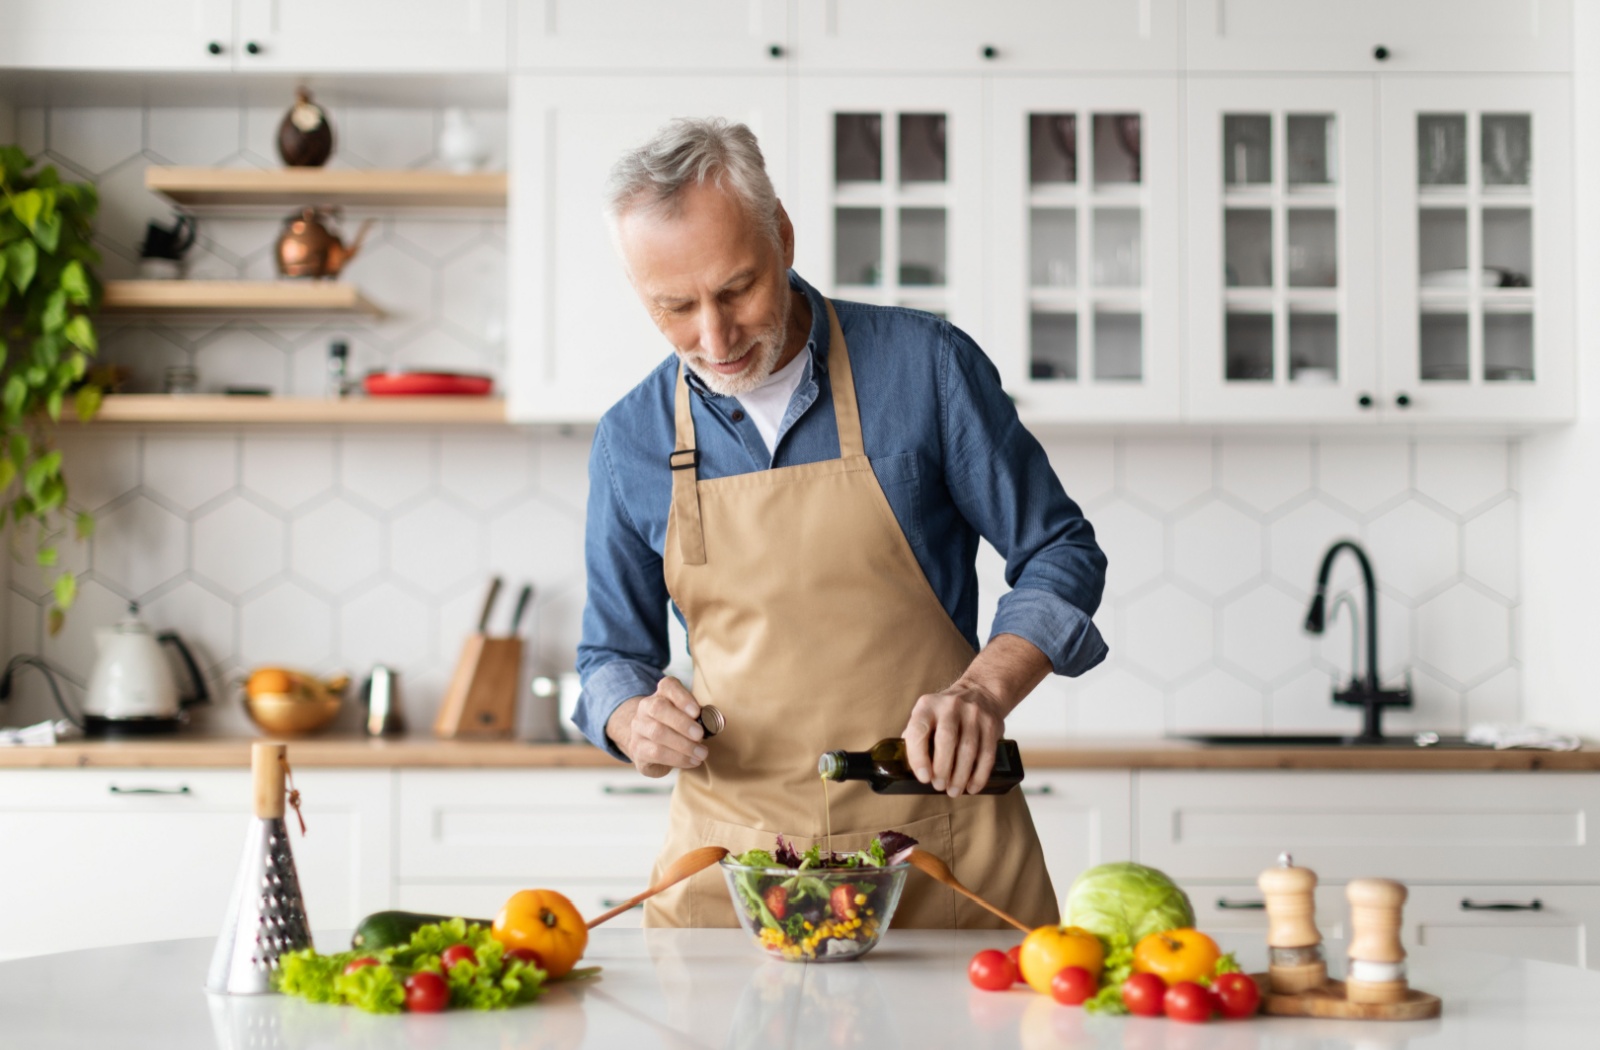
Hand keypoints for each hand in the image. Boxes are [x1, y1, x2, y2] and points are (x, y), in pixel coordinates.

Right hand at [606, 676, 707, 778]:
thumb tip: (718, 722)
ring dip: (683, 745)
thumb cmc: (676, 727)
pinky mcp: (638, 749)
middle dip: (682, 722)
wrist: (648, 744)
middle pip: (658, 708)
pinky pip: (656, 753)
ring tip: (702, 753)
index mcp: (661, 694)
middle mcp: (646, 708)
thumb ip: (703, 717)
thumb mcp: (689, 717)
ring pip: (657, 733)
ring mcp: (639, 728)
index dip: (683, 698)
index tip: (697, 712)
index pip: (668, 686)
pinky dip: (678, 758)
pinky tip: (692, 761)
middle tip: (700, 735)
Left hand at [901, 682, 1005, 796]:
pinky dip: (980, 774)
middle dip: (942, 768)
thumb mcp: (926, 714)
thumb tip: (906, 766)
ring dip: (960, 775)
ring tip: (954, 791)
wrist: (980, 692)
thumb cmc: (945, 712)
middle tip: (939, 786)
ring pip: (968, 749)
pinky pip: (987, 754)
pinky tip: (972, 787)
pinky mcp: (991, 725)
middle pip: (946, 740)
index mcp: (927, 706)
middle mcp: (950, 707)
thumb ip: (915, 736)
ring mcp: (973, 714)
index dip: (918, 756)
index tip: (923, 777)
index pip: (919, 730)